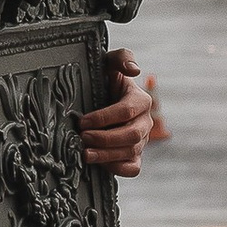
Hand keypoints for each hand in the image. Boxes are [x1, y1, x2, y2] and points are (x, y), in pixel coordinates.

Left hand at [79, 49, 159, 182]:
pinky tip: (99, 164)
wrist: (101, 97)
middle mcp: (144, 121)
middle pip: (131, 135)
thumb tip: (134, 70)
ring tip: (85, 154)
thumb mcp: (109, 63)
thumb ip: (122, 58)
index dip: (104, 118)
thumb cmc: (104, 79)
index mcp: (140, 99)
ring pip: (131, 152)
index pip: (126, 111)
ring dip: (107, 155)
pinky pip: (133, 168)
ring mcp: (142, 140)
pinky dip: (118, 168)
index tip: (82, 121)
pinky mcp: (135, 155)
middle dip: (105, 139)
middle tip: (82, 138)